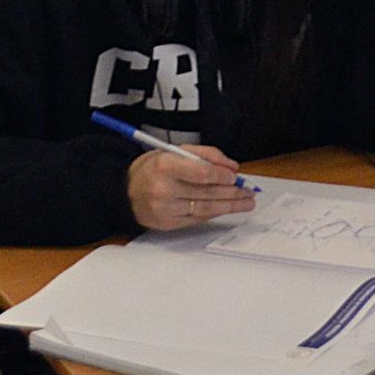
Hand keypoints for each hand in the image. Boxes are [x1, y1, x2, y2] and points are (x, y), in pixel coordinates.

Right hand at [127, 146, 254, 230]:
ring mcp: (165, 209)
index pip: (201, 173)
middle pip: (206, 193)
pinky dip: (214, 213)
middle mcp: (164, 189)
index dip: (221, 176)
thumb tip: (230, 166)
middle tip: (248, 191)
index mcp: (165, 166)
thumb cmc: (152, 168)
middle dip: (232, 193)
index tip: (235, 177)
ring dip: (229, 206)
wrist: (126, 191)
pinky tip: (226, 208)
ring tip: (245, 203)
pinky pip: (197, 218)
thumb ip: (205, 154)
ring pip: (205, 208)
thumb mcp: (175, 150)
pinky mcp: (167, 223)